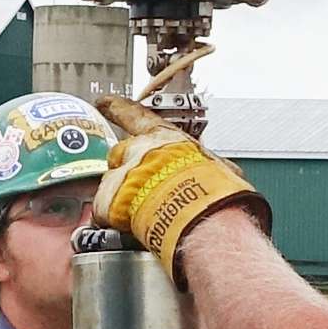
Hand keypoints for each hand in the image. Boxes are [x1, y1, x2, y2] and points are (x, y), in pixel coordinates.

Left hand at [91, 95, 270, 272]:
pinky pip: (105, 211)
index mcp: (164, 138)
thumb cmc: (211, 190)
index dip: (118, 108)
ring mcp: (121, 175)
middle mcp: (138, 151)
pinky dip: (114, 220)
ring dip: (124, 198)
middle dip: (129, 170)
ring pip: (113, 184)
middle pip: (120, 154)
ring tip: (143, 214)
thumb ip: (210, 167)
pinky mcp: (108, 201)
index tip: (104, 102)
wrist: (197, 213)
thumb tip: (223, 175)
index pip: (134, 115)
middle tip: (143, 188)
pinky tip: (129, 226)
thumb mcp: (219, 168)